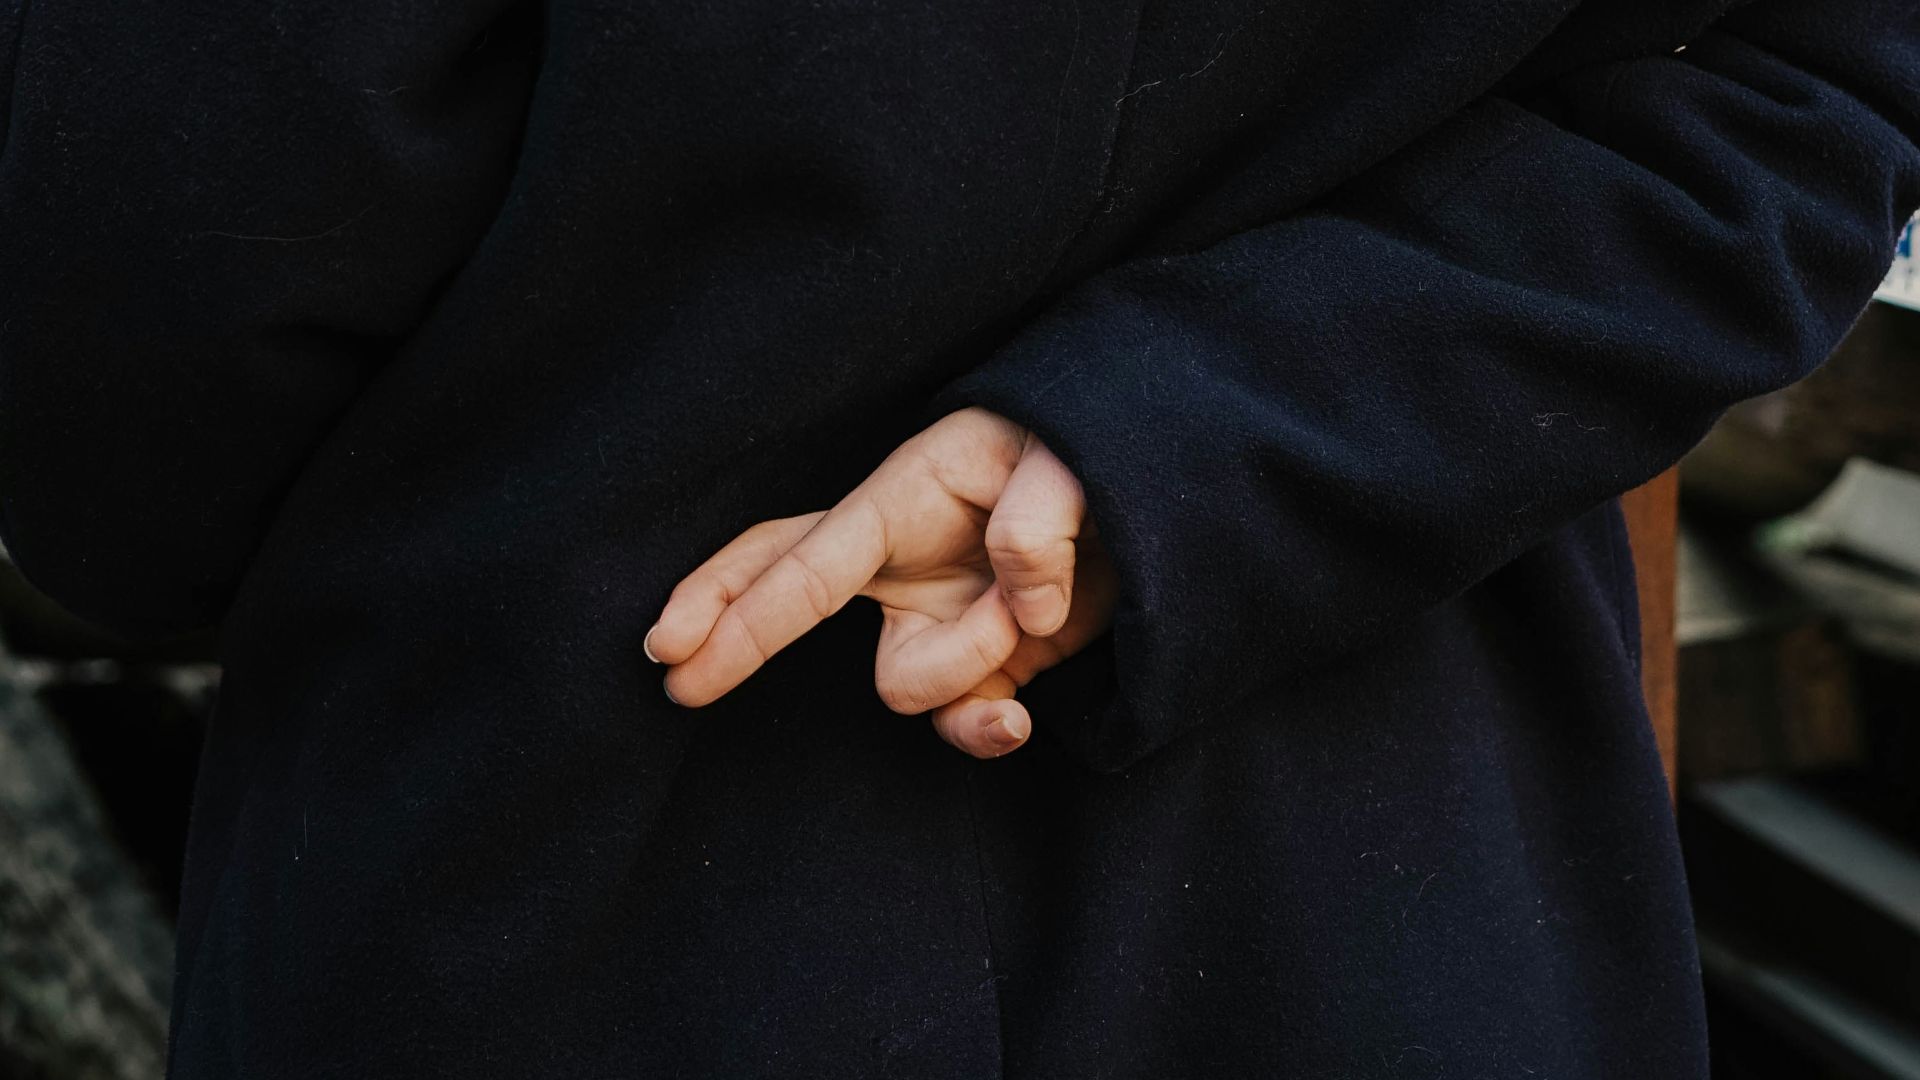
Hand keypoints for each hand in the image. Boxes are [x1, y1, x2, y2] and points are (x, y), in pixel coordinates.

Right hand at [645, 406, 1116, 757]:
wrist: (1158, 496)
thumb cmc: (1093, 451)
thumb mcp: (1076, 458)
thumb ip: (1043, 516)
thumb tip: (1021, 602)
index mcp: (905, 497)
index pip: (805, 561)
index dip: (738, 610)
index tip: (673, 653)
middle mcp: (903, 560)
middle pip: (783, 590)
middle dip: (730, 632)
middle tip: (676, 677)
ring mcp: (937, 616)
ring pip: (904, 686)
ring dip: (975, 666)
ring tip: (1041, 609)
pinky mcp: (982, 663)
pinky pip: (958, 720)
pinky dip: (987, 727)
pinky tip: (1020, 719)